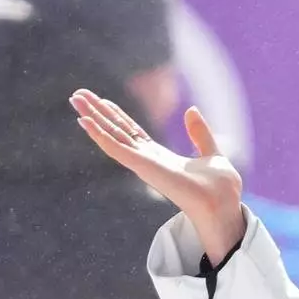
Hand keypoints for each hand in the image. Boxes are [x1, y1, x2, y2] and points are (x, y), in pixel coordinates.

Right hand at [69, 89, 244, 262]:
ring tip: (75, 100)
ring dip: (92, 118)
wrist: (223, 204)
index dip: (117, 115)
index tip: (102, 100)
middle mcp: (147, 159)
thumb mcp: (210, 152)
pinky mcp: (143, 168)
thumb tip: (191, 110)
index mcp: (160, 156)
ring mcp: (143, 164)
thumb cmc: (219, 188)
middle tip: (77, 95)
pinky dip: (100, 136)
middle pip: (116, 131)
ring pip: (111, 136)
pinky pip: (116, 149)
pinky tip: (85, 122)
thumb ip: (199, 133)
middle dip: (97, 112)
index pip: (132, 131)